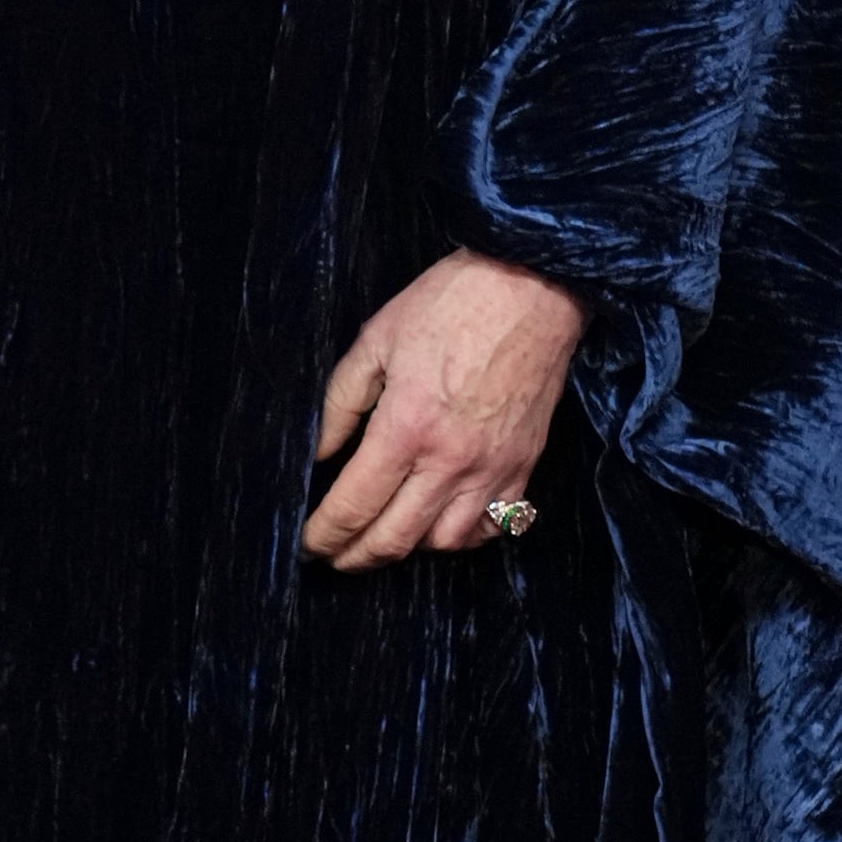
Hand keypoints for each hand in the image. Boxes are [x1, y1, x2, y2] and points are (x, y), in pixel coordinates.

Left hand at [303, 247, 584, 570]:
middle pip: (395, 540)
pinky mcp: (525, 464)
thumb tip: (320, 454)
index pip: (354, 507)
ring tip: (388, 532)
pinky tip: (445, 518)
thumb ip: (340, 403)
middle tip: (336, 555)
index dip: (323, 537)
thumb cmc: (451, 303)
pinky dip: (466, 534)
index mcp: (406, 427)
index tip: (308, 545)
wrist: (532, 284)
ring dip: (410, 546)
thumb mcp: (375, 340)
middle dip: (356, 557)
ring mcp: (494, 467)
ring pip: (446, 543)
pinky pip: (495, 525)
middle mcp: (451, 460)